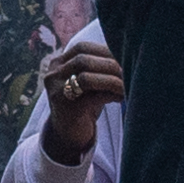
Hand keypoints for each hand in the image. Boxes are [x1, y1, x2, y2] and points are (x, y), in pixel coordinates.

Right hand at [37, 38, 121, 162]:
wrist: (69, 135)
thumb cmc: (84, 104)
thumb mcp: (88, 81)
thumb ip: (99, 67)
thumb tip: (127, 54)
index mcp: (58, 64)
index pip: (82, 47)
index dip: (105, 50)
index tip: (124, 57)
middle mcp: (53, 76)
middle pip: (83, 59)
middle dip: (110, 64)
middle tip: (129, 71)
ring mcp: (58, 92)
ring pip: (86, 77)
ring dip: (112, 80)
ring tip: (127, 85)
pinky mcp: (67, 109)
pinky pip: (93, 97)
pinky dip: (111, 95)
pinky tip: (122, 97)